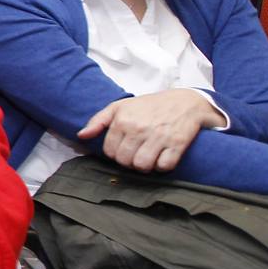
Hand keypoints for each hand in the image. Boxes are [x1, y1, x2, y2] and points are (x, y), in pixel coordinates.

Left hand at [78, 89, 224, 171]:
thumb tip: (81, 136)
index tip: (124, 149)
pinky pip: (164, 166)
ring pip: (142, 166)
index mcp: (123, 120)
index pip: (109, 151)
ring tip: (147, 158)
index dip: (115, 154)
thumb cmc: (149, 106)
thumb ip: (98, 121)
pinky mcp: (177, 143)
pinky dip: (162, 166)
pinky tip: (162, 158)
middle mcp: (139, 128)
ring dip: (144, 167)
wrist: (186, 102)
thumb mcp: (120, 106)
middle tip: (136, 155)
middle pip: (124, 161)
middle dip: (128, 162)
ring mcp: (159, 136)